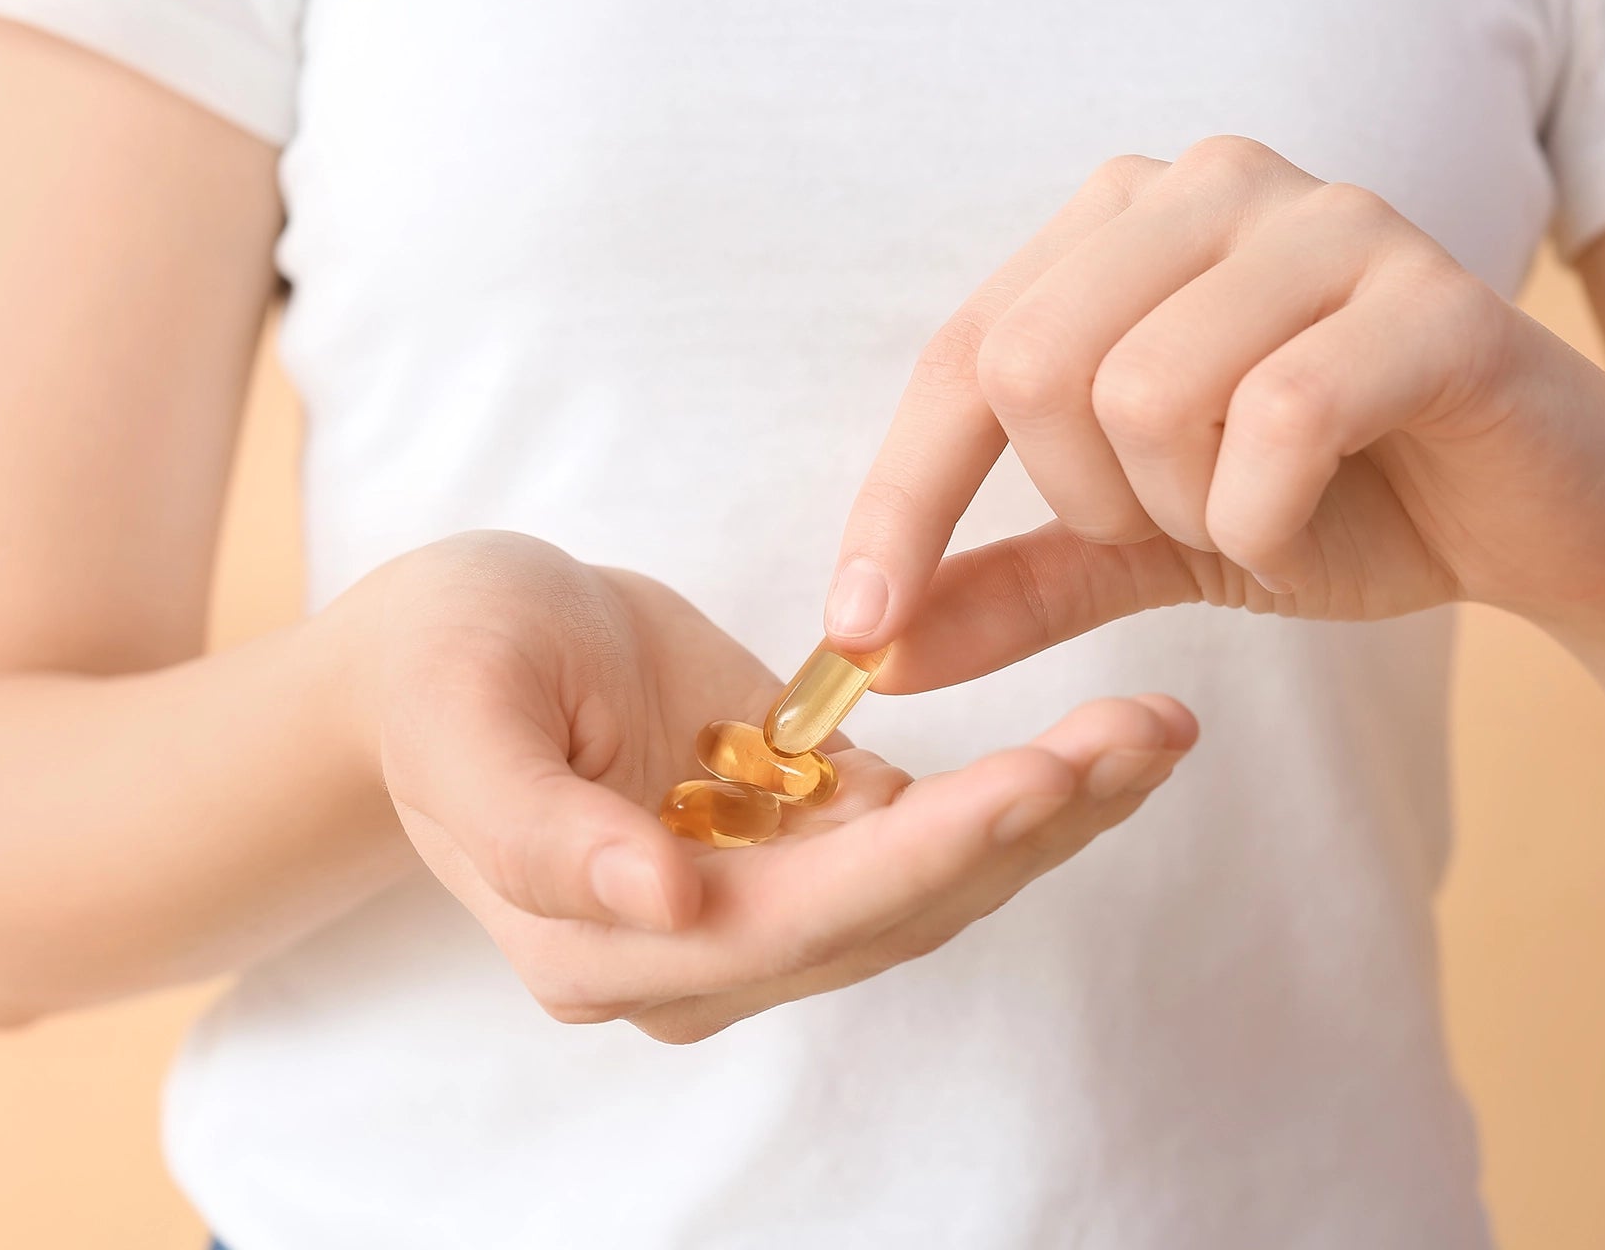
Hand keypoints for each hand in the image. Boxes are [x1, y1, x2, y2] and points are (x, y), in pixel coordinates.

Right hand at [352, 532, 1194, 1041]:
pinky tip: (1109, 742)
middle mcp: (699, 954)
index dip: (927, 854)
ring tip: (1158, 730)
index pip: (800, 918)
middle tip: (1148, 735)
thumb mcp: (461, 713)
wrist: (460, 650)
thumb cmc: (446, 662)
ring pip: (936, 885)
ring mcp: (759, 910)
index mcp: (608, 938)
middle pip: (897, 913)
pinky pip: (931, 838)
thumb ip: (538, 829)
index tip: (1039, 778)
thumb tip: (667, 903)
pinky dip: (1024, 793)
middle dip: (1030, 826)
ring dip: (1055, 813)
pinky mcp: (802, 855)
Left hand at [828, 137, 1604, 689]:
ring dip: (1187, 510)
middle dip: (1088, 498)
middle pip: (1033, 365)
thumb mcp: (1141, 545)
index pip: (961, 356)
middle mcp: (1208, 185)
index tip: (859, 636)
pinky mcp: (1426, 292)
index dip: (899, 506)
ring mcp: (1323, 220)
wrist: (1540, 518)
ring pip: (1145, 394)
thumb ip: (1010, 582)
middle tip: (1178, 522)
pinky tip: (1322, 508)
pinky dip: (1270, 515)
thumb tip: (866, 654)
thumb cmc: (1335, 503)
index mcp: (1121, 223)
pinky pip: (1277, 418)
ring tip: (1261, 505)